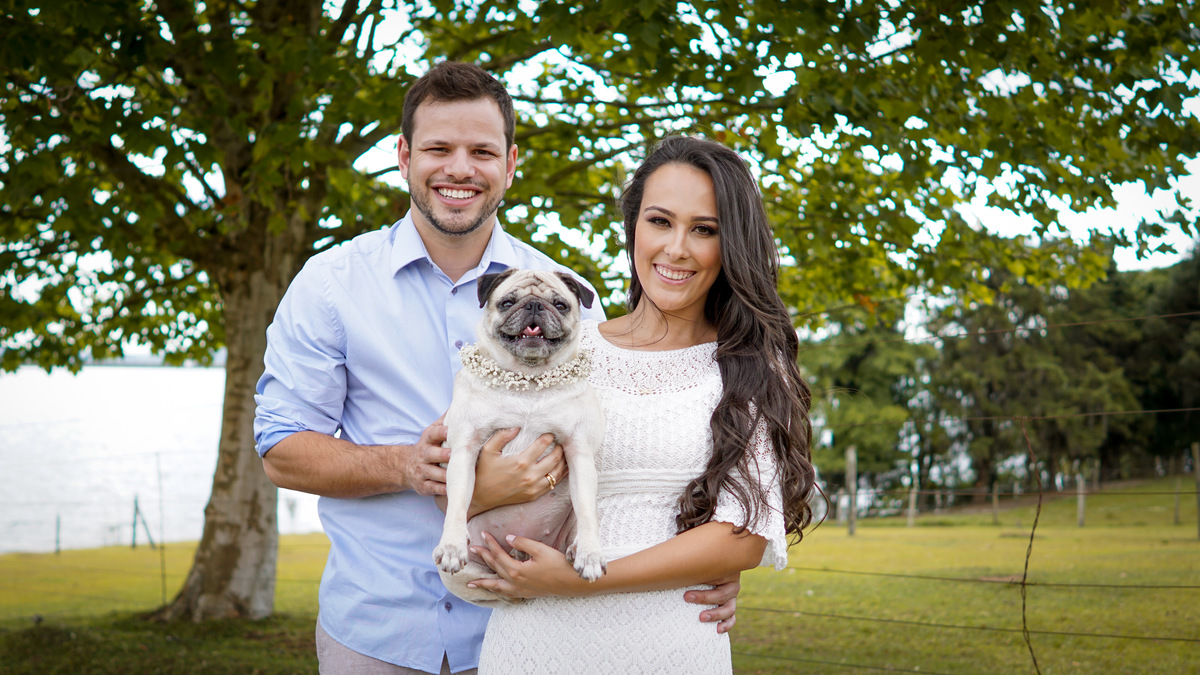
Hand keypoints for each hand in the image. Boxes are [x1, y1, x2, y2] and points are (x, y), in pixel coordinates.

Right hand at [402, 421, 451, 496]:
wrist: (406, 467)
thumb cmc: (429, 446)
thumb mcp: (433, 431)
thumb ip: (446, 420)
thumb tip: (461, 403)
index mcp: (427, 440)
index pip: (432, 434)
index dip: (441, 432)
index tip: (450, 430)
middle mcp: (422, 455)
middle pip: (431, 454)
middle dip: (442, 455)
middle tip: (454, 455)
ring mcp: (422, 471)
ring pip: (433, 473)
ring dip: (444, 475)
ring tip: (457, 476)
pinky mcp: (423, 486)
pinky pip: (433, 488)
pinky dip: (442, 489)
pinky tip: (452, 489)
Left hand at [466, 532, 584, 599]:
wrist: (571, 583)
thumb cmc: (558, 565)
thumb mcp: (540, 550)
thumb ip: (522, 543)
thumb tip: (507, 539)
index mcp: (516, 570)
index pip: (498, 555)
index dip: (490, 543)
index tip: (482, 534)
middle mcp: (515, 582)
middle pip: (495, 568)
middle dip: (483, 557)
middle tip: (472, 549)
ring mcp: (520, 590)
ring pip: (497, 586)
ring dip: (484, 583)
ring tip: (471, 584)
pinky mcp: (526, 594)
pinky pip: (506, 594)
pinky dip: (497, 592)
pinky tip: (495, 591)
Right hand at [470, 431, 567, 514]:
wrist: (480, 497)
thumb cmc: (484, 472)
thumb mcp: (488, 451)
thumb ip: (501, 436)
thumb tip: (517, 427)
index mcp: (520, 462)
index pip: (543, 445)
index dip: (549, 437)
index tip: (550, 433)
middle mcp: (530, 476)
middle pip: (554, 458)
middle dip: (559, 448)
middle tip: (560, 442)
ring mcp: (533, 487)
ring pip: (557, 472)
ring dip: (562, 461)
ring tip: (562, 453)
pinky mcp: (533, 495)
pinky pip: (552, 485)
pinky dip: (559, 475)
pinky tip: (560, 468)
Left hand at [685, 572, 740, 633]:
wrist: (710, 573)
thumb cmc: (701, 569)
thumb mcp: (700, 568)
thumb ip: (694, 571)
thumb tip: (675, 573)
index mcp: (726, 573)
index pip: (717, 578)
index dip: (702, 586)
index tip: (686, 594)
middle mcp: (731, 586)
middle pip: (721, 594)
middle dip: (704, 598)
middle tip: (687, 598)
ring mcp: (731, 598)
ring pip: (729, 609)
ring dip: (715, 614)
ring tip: (701, 618)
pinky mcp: (729, 608)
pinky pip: (731, 619)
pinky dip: (726, 625)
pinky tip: (718, 630)